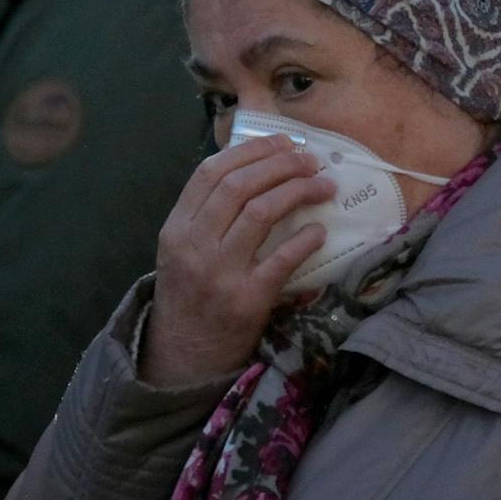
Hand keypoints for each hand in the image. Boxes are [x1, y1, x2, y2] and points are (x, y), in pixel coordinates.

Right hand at [141, 135, 334, 385]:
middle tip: (312, 162)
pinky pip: (282, 259)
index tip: (284, 142)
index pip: (210, 173)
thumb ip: (209, 213)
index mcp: (176, 228)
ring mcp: (219, 274)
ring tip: (324, 187)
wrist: (183, 357)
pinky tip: (319, 231)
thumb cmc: (191, 294)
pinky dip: (305, 240)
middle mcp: (194, 246)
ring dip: (299, 191)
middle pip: (240, 186)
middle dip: (282, 165)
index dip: (251, 151)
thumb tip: (261, 166)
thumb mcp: (183, 250)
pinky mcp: (247, 300)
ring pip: (262, 213)